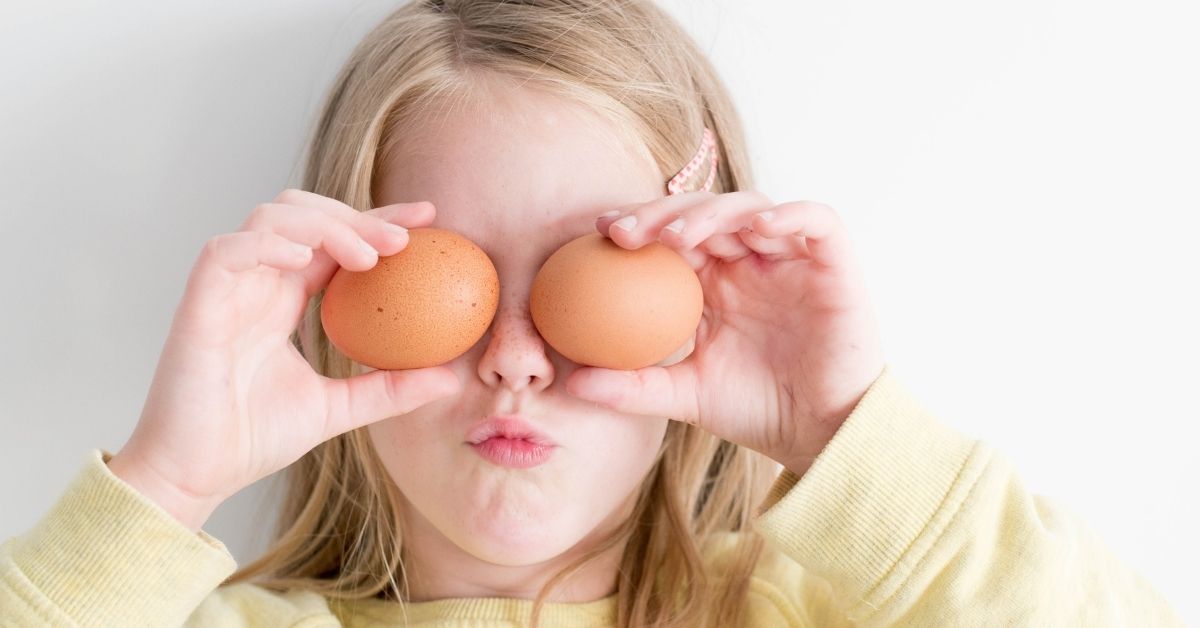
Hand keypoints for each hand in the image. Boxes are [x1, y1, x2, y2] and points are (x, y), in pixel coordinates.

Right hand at [108, 189, 460, 529]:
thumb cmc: (252, 440)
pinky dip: (266, 243)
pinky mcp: (198, 304)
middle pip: (304, 213)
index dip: (377, 221)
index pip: (334, 241)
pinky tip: (305, 256)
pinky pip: (227, 251)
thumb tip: (451, 379)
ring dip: (323, 224)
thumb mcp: (339, 409)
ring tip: (367, 257)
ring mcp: (226, 289)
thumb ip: (390, 389)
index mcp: (284, 299)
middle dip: (357, 215)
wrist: (195, 476)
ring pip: (269, 218)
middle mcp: (256, 284)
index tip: (430, 220)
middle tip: (406, 239)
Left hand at [565, 191, 885, 476]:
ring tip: (678, 236)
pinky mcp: (834, 263)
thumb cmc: (756, 411)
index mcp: (714, 282)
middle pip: (704, 212)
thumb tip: (570, 383)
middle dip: (662, 213)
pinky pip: (817, 221)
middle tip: (625, 231)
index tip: (599, 233)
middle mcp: (750, 261)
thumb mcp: (684, 397)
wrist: (821, 434)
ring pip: (751, 208)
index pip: (671, 236)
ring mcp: (791, 258)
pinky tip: (756, 229)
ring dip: (712, 213)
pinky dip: (790, 215)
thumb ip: (632, 386)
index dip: (638, 224)